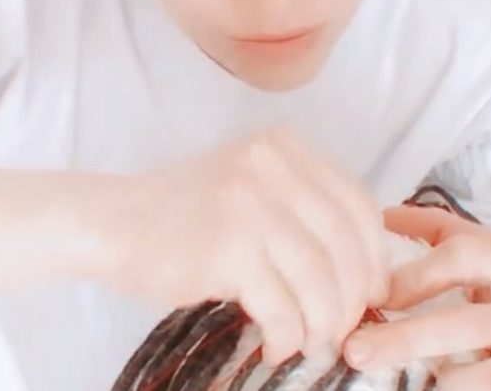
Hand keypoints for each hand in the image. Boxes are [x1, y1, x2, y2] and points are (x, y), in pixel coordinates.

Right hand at [103, 127, 386, 364]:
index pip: (357, 203)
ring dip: (323, 326)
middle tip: (340, 329)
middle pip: (347, 244)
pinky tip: (276, 344)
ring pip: (322, 281)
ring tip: (308, 343)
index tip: (370, 290)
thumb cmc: (187, 212)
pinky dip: (288, 336)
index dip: (374, 255)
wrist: (115, 221)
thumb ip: (303, 209)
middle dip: (353, 299)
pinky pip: (284, 308)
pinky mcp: (227, 248)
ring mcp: (250, 204)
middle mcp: (273, 166)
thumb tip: (365, 271)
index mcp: (284, 147)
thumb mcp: (252, 187)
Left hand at [343, 205, 490, 389]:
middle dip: (404, 334)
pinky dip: (456, 389)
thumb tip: (384, 216)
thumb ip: (440, 234)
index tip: (372, 293)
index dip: (413, 273)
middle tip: (355, 348)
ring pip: (482, 361)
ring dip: (425, 365)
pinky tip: (429, 386)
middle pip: (465, 317)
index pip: (462, 252)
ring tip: (379, 370)